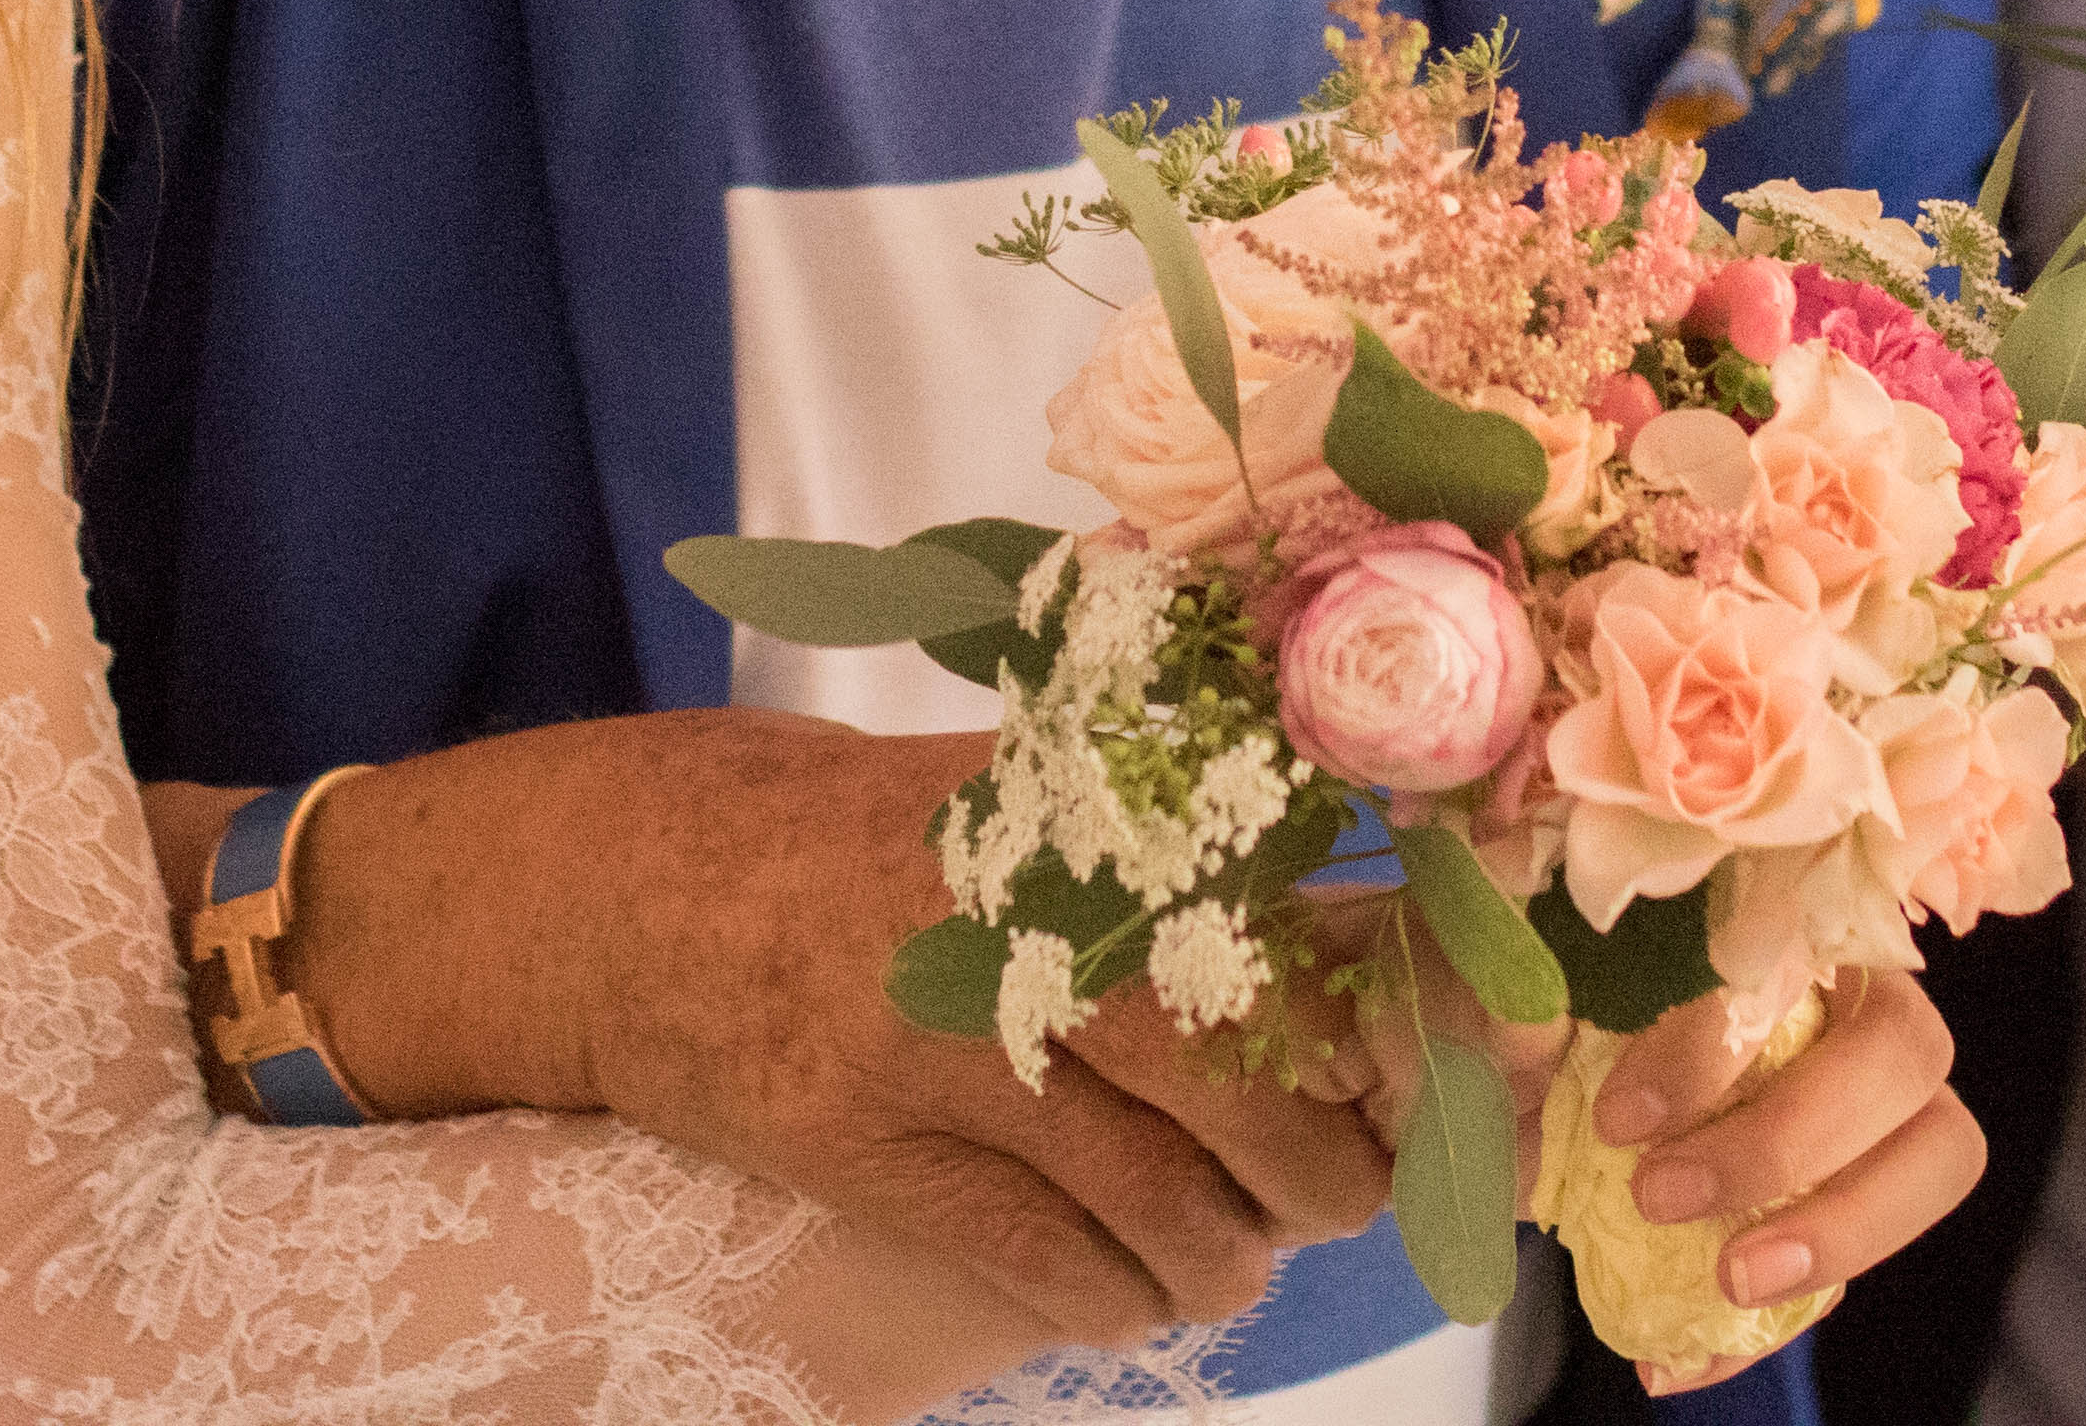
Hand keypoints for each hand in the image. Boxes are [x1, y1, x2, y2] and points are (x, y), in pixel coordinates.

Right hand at [266, 713, 1398, 1347]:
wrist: (648, 884)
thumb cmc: (869, 841)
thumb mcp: (1024, 791)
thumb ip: (1171, 833)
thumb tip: (1354, 912)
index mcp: (1085, 834)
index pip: (1282, 945)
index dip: (1380, 1040)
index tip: (1437, 1086)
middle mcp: (1026, 934)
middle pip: (1241, 1090)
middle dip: (1321, 1172)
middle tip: (1342, 1196)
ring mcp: (938, 1048)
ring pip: (1149, 1200)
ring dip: (1220, 1258)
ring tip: (1231, 1260)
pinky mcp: (862, 1146)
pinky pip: (1033, 1258)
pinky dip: (1107, 1293)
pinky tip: (1125, 1285)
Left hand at [1283, 911, 1974, 1321]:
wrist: (1509, 1071)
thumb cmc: (1526, 989)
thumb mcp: (1494, 968)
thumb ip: (1500, 971)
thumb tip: (1527, 1017)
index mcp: (1774, 907)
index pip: (1803, 946)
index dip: (1723, 1040)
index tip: (1619, 1116)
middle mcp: (1850, 992)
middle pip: (1909, 1049)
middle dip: (1793, 1137)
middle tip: (1663, 1196)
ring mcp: (1871, 1103)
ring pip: (1938, 1152)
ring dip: (1842, 1226)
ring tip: (1728, 1280)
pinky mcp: (1845, 1200)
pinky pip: (1859, 1265)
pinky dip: (1773, 1329)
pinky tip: (1677, 1362)